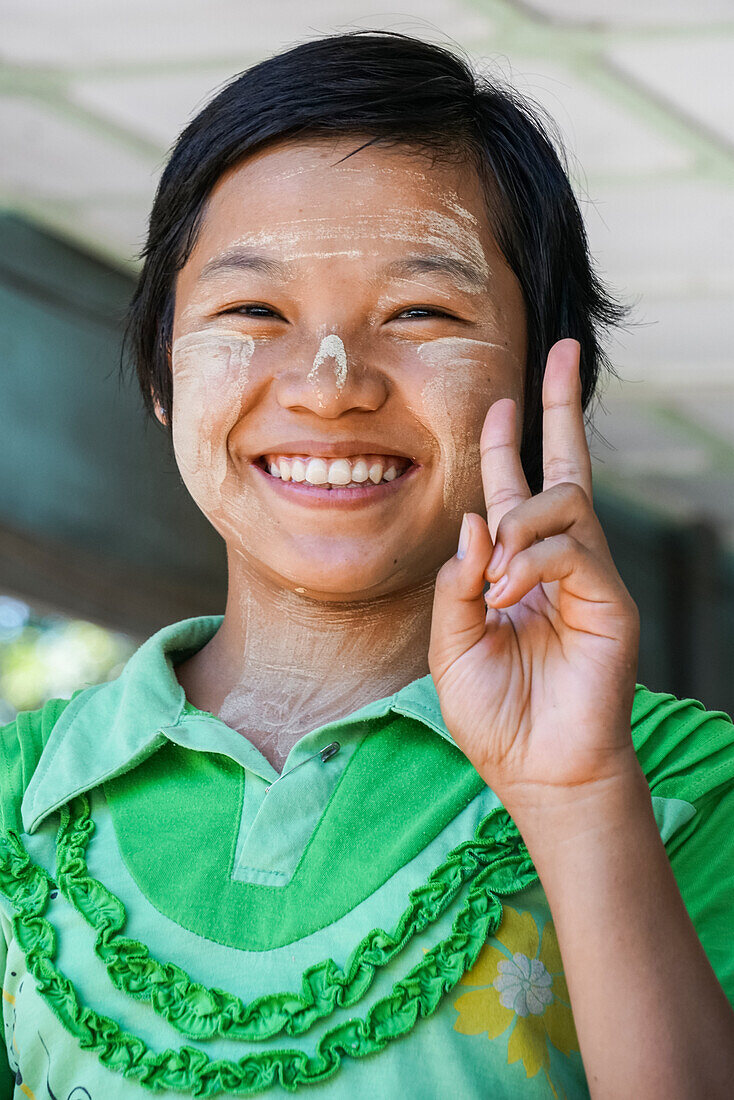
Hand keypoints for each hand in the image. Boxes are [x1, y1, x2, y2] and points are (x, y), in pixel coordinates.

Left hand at [428, 339, 641, 820]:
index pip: (515, 491)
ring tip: (496, 580)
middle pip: (564, 469)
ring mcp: (588, 579)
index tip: (502, 399)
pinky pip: (571, 550)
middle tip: (561, 351)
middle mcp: (556, 563)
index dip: (509, 443)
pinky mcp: (610, 602)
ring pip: (564, 502)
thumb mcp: (452, 644)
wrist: (536, 770)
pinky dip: (532, 563)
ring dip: (519, 525)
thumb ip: (457, 583)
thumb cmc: (494, 713)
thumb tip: (474, 521)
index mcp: (516, 568)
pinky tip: (508, 595)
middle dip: (559, 408)